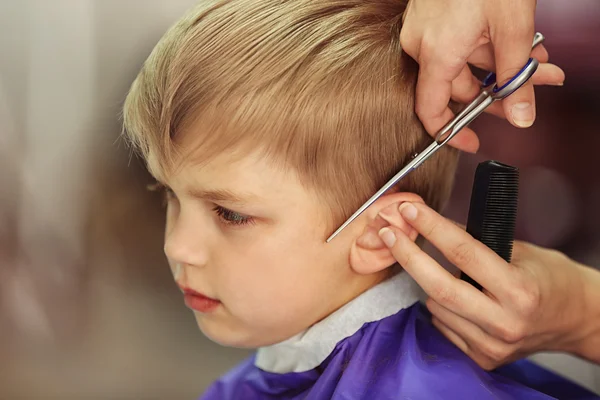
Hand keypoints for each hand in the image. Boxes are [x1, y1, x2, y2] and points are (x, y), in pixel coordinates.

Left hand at [377, 202, 599, 369]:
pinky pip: (444, 325)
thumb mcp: (522, 251)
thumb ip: (479, 243)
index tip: (409, 210)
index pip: (464, 253)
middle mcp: (505, 322)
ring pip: (436, 306)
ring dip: (426, 281)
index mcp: (519, 290)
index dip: (432, 228)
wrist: (575, 319)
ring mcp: (492, 345)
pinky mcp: (483, 357)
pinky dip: (440, 305)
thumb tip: (432, 225)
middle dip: (408, 256)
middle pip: (439, 287)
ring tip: (435, 265)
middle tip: (388, 232)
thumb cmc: (550, 278)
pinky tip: (453, 295)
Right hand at [400, 0, 565, 152]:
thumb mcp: (512, 28)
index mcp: (435, 53)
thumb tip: (521, 115)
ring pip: (464, 61)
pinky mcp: (431, 17)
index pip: (430, 109)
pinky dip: (486, 47)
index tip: (469, 141)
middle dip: (501, 88)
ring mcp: (424, 29)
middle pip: (460, 84)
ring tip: (536, 58)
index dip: (450, 132)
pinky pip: (458, 43)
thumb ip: (517, 78)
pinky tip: (513, 42)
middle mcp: (421, 44)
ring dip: (500, 64)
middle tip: (537, 84)